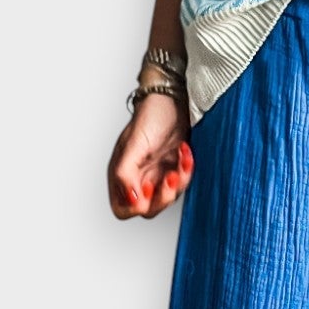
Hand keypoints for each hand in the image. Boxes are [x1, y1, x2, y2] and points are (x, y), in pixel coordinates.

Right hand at [109, 92, 193, 218]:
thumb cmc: (149, 116)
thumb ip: (125, 174)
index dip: (136, 206)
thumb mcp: (134, 145)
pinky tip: (185, 153)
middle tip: (170, 177)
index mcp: (121, 174)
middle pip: (148, 209)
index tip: (148, 187)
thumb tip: (131, 200)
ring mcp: (156, 174)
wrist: (172, 100)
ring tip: (181, 160)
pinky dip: (187, 170)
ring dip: (179, 181)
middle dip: (163, 196)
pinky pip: (182, 183)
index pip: (123, 209)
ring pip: (168, 198)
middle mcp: (137, 178)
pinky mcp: (173, 169)